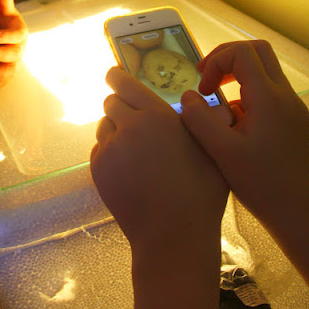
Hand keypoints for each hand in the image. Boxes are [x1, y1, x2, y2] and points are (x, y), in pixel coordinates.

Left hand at [0, 0, 27, 89]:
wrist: (5, 39)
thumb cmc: (5, 23)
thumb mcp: (5, 11)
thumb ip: (5, 0)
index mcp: (20, 34)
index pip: (16, 35)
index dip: (5, 36)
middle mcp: (18, 50)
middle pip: (13, 55)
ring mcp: (12, 64)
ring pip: (8, 72)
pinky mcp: (4, 74)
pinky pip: (2, 82)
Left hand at [91, 67, 227, 251]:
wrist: (173, 235)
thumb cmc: (200, 192)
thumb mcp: (210, 150)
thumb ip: (202, 119)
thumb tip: (197, 99)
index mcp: (157, 116)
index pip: (124, 83)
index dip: (116, 76)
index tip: (114, 73)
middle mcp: (129, 126)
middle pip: (110, 102)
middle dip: (120, 106)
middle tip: (135, 121)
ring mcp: (109, 149)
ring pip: (104, 127)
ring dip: (115, 130)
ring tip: (136, 151)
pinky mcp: (98, 169)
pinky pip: (99, 149)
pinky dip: (110, 153)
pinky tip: (129, 170)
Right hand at [180, 40, 308, 227]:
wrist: (296, 210)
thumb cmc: (259, 183)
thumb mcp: (221, 152)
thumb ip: (199, 119)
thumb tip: (188, 96)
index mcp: (268, 99)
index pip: (242, 53)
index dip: (216, 62)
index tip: (202, 90)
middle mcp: (285, 96)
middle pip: (258, 51)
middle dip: (228, 59)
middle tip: (207, 80)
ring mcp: (294, 107)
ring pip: (266, 70)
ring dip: (238, 77)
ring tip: (218, 104)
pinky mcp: (296, 119)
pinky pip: (271, 92)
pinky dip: (249, 95)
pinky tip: (236, 125)